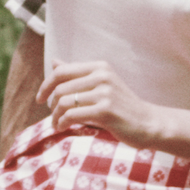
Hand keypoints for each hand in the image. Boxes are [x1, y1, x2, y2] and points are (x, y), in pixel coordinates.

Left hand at [38, 59, 157, 143]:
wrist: (149, 123)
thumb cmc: (121, 106)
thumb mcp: (101, 85)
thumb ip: (78, 75)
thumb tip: (54, 61)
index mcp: (100, 67)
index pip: (61, 71)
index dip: (45, 85)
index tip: (40, 98)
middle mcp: (102, 76)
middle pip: (60, 88)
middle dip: (51, 105)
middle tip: (53, 117)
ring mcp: (105, 92)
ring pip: (64, 103)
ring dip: (55, 117)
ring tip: (57, 125)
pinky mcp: (105, 110)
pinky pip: (71, 115)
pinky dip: (62, 123)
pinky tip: (63, 128)